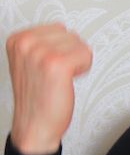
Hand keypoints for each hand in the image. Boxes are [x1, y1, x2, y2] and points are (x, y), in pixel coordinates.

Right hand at [6, 24, 92, 154]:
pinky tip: (69, 80)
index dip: (60, 49)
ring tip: (60, 78)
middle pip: (70, 34)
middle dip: (69, 54)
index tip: (49, 66)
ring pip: (80, 44)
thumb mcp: (29, 62)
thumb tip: (64, 31)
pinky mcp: (57, 64)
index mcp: (18, 40)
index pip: (57, 28)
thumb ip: (41, 43)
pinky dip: (84, 68)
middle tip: (56, 75)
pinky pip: (86, 54)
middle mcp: (26, 44)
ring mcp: (40, 52)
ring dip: (76, 62)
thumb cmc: (36, 97)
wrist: (34, 126)